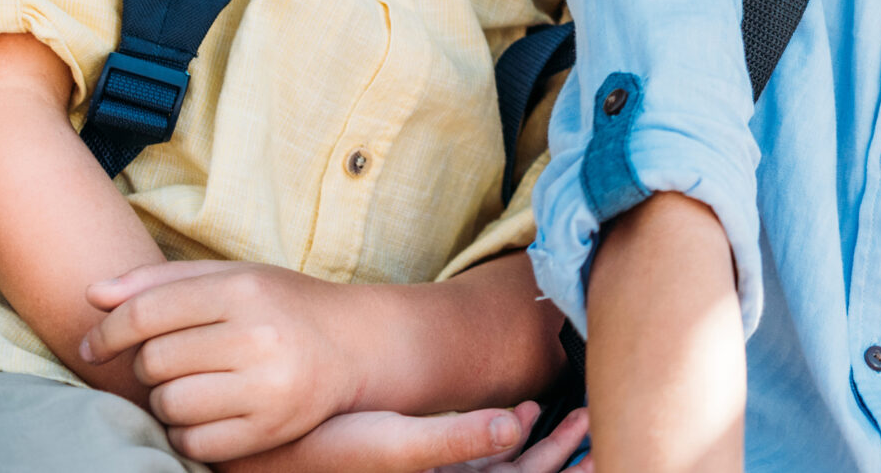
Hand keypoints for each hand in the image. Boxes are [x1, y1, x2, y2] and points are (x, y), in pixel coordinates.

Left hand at [81, 260, 362, 461]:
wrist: (357, 344)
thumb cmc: (281, 307)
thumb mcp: (233, 278)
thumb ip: (161, 281)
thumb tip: (92, 295)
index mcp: (244, 290)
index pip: (146, 313)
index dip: (108, 332)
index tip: (95, 345)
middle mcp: (258, 335)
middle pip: (153, 362)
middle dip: (149, 366)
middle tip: (173, 362)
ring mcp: (267, 386)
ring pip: (169, 405)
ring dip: (167, 400)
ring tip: (196, 386)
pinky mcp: (270, 429)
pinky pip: (192, 442)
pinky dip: (187, 433)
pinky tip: (209, 413)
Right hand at [221, 399, 589, 472]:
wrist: (275, 454)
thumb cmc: (327, 449)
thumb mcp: (390, 443)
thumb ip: (456, 438)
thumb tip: (519, 426)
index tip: (605, 451)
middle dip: (567, 462)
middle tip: (604, 430)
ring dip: (547, 449)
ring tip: (579, 417)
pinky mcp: (429, 470)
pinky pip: (485, 465)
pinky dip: (510, 444)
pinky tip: (523, 412)